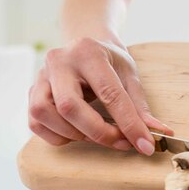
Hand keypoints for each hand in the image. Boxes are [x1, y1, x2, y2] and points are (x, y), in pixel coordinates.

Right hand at [28, 37, 171, 153]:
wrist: (84, 45)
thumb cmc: (108, 60)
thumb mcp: (129, 75)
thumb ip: (140, 106)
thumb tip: (157, 133)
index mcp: (87, 52)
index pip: (109, 93)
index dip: (128, 123)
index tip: (144, 145)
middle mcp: (58, 61)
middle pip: (70, 107)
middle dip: (98, 132)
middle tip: (121, 142)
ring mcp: (40, 76)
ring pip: (45, 115)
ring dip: (75, 134)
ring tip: (97, 133)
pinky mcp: (31, 91)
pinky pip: (36, 123)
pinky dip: (58, 135)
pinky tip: (76, 131)